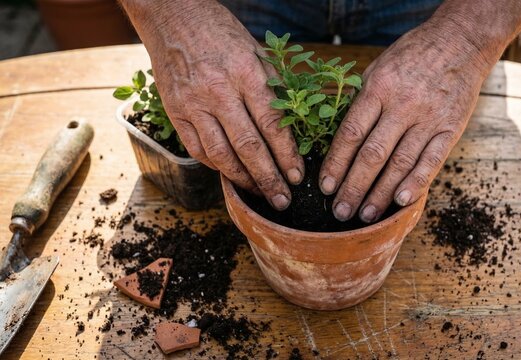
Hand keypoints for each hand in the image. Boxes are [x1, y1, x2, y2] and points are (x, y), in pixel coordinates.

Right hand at [121, 0, 302, 209]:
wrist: (173, 16)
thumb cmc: (222, 33)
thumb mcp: (257, 51)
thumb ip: (275, 87)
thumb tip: (296, 124)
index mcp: (246, 73)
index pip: (272, 124)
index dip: (287, 155)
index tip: (297, 176)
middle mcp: (219, 91)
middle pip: (248, 146)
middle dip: (268, 178)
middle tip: (282, 200)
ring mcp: (193, 103)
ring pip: (221, 153)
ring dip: (242, 179)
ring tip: (258, 193)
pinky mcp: (175, 111)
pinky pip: (197, 148)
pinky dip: (215, 166)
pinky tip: (231, 174)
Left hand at [319, 21, 492, 222]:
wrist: (460, 41)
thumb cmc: (412, 56)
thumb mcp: (378, 68)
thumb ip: (361, 101)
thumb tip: (340, 138)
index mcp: (378, 88)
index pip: (351, 133)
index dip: (336, 163)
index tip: (325, 187)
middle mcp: (402, 105)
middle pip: (372, 154)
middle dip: (354, 187)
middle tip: (340, 212)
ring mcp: (429, 118)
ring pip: (400, 163)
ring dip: (381, 193)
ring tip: (366, 216)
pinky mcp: (451, 128)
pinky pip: (432, 159)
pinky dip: (416, 182)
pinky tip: (401, 201)